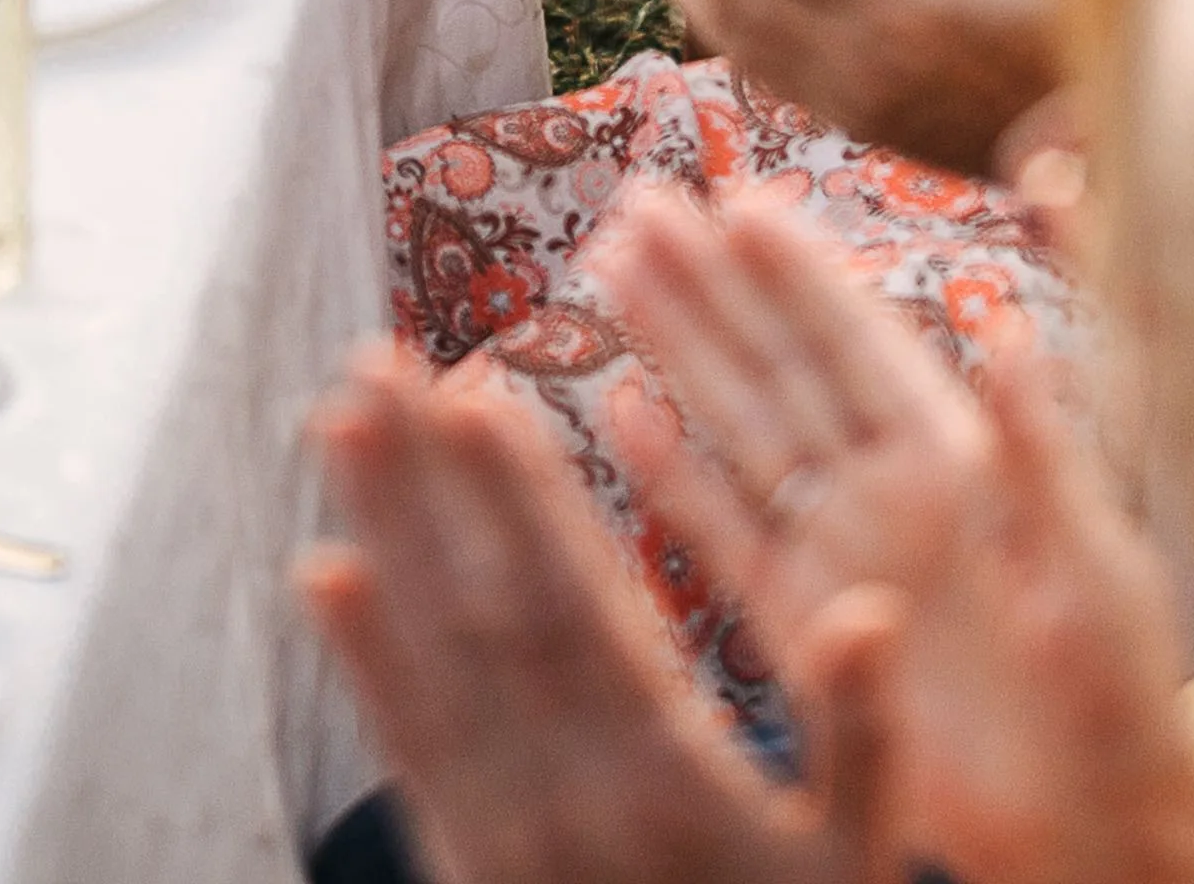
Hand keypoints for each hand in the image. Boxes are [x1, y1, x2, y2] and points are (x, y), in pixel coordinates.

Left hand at [301, 352, 883, 883]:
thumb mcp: (856, 866)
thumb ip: (864, 737)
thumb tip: (873, 608)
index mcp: (665, 777)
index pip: (579, 608)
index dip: (526, 500)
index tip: (480, 392)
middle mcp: (565, 795)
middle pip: (481, 611)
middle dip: (427, 482)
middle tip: (372, 361)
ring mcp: (502, 833)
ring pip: (427, 660)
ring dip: (378, 533)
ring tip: (339, 421)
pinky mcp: (465, 864)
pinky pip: (402, 748)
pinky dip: (358, 660)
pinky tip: (320, 575)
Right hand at [591, 193, 1193, 883]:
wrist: (1089, 825)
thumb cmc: (1119, 698)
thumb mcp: (1093, 566)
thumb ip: (1039, 453)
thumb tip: (1008, 332)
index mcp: (960, 464)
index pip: (863, 344)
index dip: (803, 272)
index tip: (741, 199)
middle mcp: (888, 492)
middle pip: (783, 364)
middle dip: (715, 283)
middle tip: (645, 201)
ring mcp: (838, 553)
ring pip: (740, 427)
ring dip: (679, 348)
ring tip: (616, 267)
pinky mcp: (800, 626)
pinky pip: (723, 534)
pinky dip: (671, 474)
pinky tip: (621, 410)